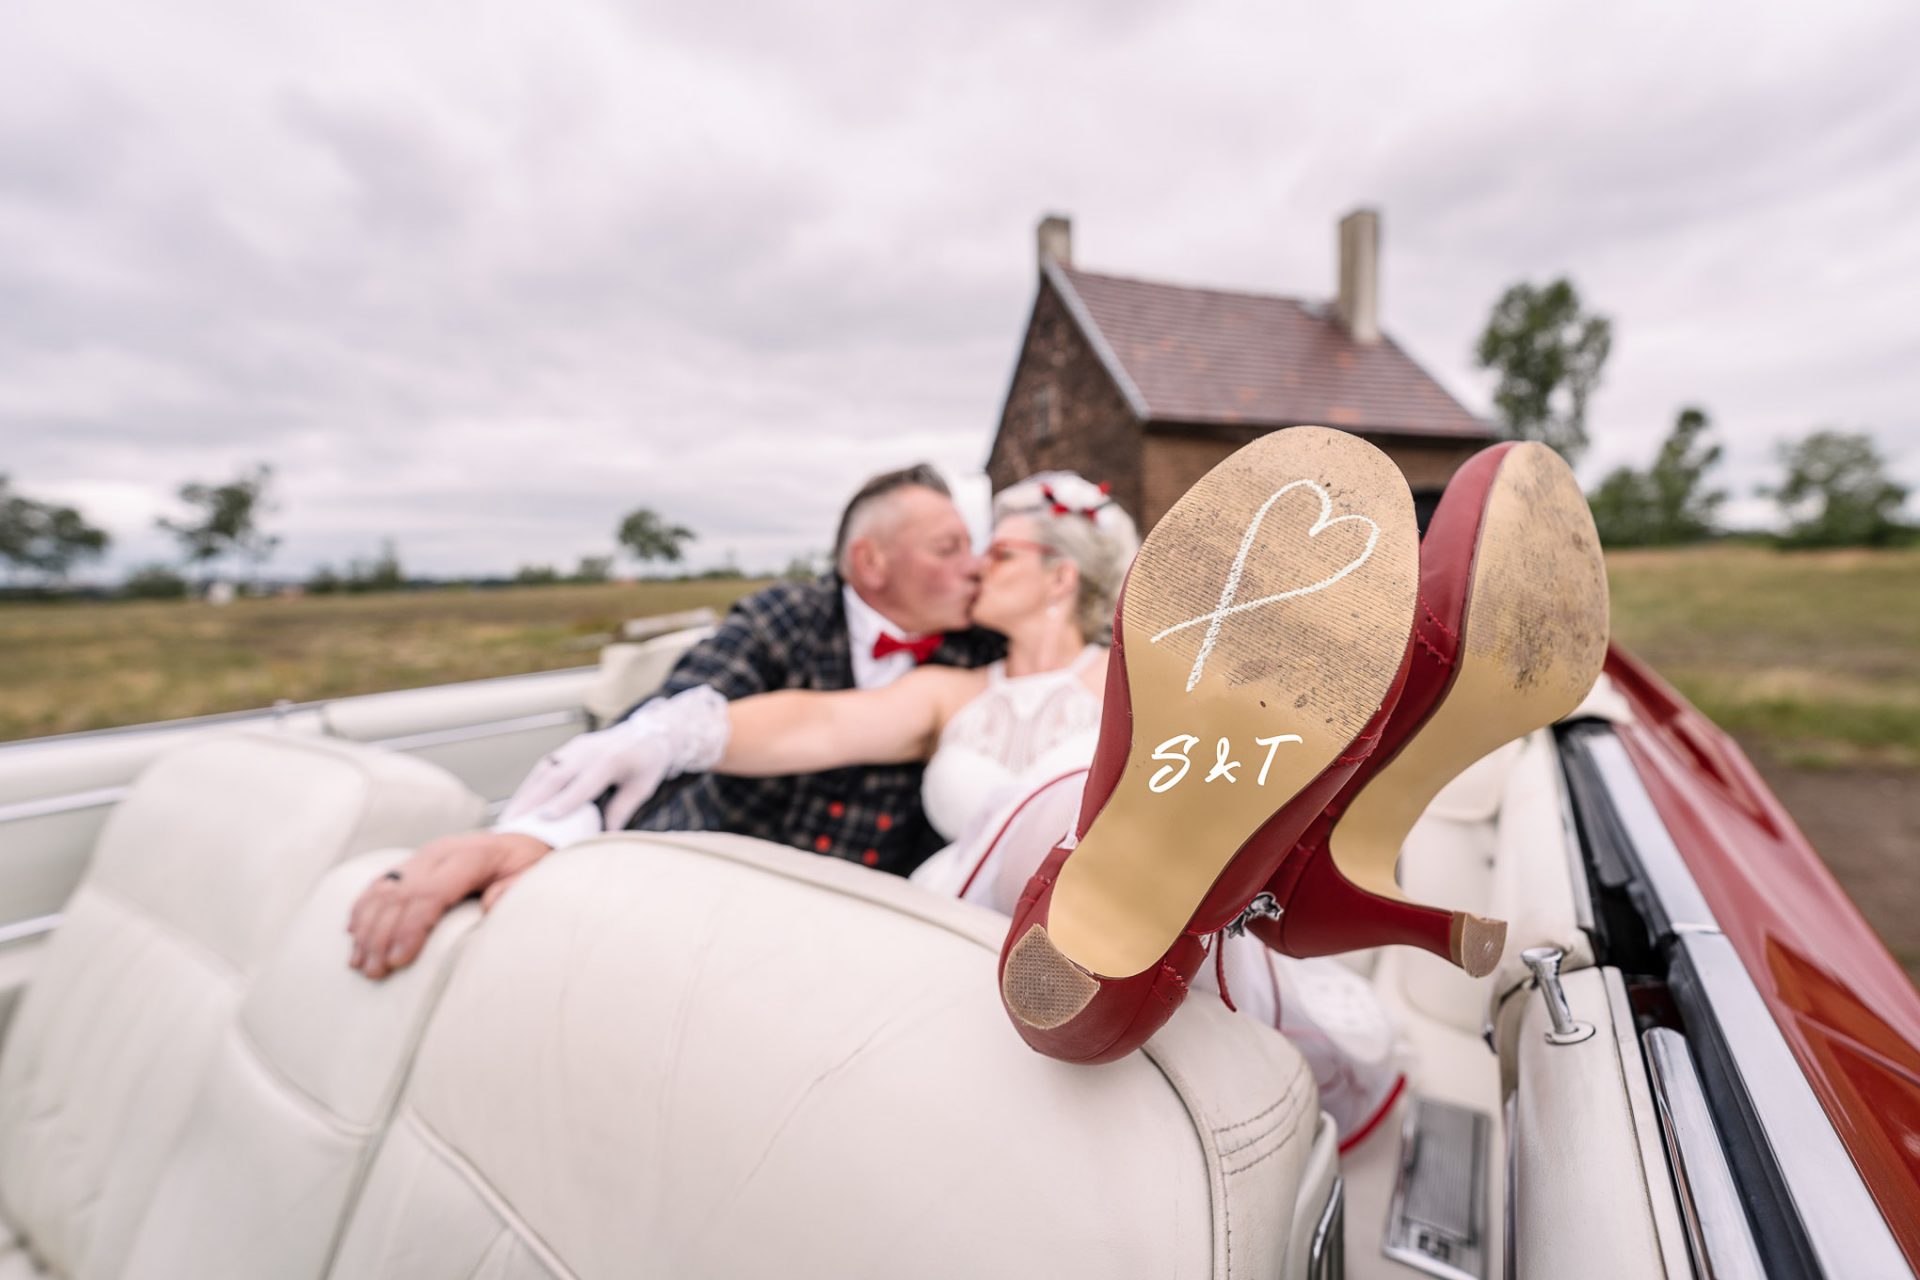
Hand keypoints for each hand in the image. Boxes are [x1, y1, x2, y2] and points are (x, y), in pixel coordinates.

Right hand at [346, 831, 551, 979]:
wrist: (518, 840)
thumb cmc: (524, 864)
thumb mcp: (532, 875)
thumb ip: (513, 891)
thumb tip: (488, 908)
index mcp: (469, 856)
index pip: (429, 892)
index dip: (410, 927)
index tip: (399, 960)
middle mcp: (438, 853)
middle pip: (399, 894)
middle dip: (381, 936)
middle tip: (374, 972)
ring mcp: (421, 856)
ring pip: (382, 890)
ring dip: (366, 928)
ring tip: (360, 963)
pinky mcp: (411, 863)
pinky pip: (379, 884)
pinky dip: (362, 909)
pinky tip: (353, 934)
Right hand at [500, 722, 672, 831]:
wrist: (649, 731)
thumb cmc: (647, 763)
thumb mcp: (642, 787)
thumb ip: (622, 810)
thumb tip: (604, 837)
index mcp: (611, 759)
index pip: (584, 783)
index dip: (564, 800)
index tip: (545, 818)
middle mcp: (588, 750)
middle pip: (555, 775)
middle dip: (531, 800)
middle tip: (511, 824)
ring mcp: (575, 747)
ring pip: (543, 770)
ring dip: (524, 795)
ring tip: (507, 819)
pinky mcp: (567, 749)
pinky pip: (544, 767)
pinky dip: (529, 786)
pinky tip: (518, 805)